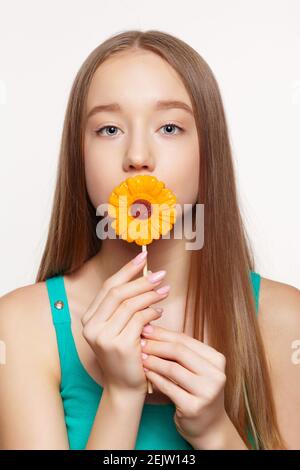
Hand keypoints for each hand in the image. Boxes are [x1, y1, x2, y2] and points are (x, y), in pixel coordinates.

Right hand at [80, 252, 169, 395]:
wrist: (124, 387)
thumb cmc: (125, 354)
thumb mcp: (118, 328)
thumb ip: (124, 306)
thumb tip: (145, 276)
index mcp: (89, 319)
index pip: (108, 287)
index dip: (127, 270)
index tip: (143, 257)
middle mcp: (91, 326)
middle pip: (118, 292)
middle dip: (141, 280)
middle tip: (160, 275)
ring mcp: (103, 337)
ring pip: (130, 304)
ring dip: (150, 295)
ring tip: (165, 291)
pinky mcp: (119, 345)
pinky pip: (140, 319)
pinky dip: (152, 312)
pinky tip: (160, 312)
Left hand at [140, 324, 228, 447]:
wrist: (209, 426)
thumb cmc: (197, 391)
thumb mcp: (195, 368)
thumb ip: (180, 351)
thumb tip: (150, 327)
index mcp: (217, 359)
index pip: (185, 340)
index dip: (163, 333)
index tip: (145, 328)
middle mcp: (216, 374)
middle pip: (179, 352)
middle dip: (156, 345)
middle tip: (139, 341)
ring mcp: (207, 392)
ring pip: (173, 369)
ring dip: (153, 361)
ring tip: (139, 356)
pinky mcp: (194, 408)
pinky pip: (169, 388)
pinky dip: (155, 378)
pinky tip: (145, 373)